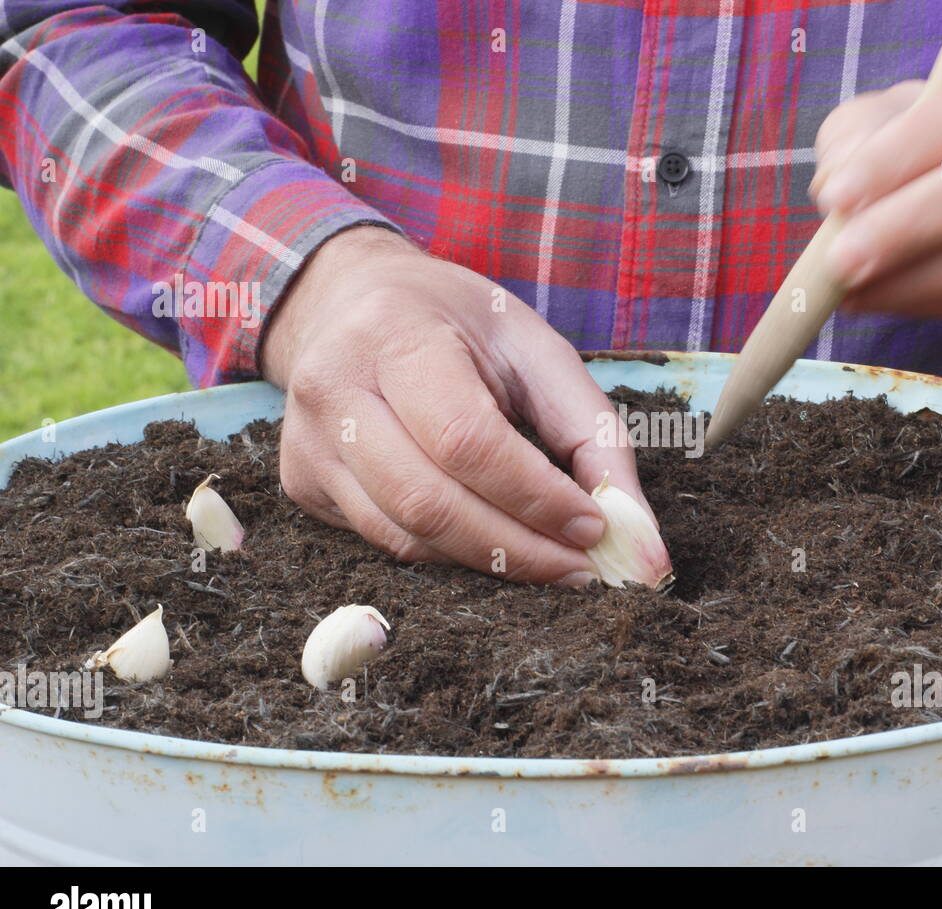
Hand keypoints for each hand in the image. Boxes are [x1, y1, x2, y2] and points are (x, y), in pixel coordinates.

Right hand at [261, 226, 645, 584]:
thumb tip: (637, 533)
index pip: (466, 440)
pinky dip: (451, 554)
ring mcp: (307, 442)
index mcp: (393, 336)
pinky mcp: (301, 483)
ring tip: (550, 563)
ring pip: (404, 536)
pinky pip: (385, 541)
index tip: (595, 528)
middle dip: (517, 550)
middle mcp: (333, 389)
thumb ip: (594, 435)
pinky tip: (494, 542)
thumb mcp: (537, 350)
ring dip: (489, 563)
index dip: (535, 496)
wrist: (352, 302)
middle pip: (428, 501)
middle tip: (581, 569)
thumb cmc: (459, 324)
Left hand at [810, 56, 941, 369]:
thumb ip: (868, 135)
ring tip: (847, 287)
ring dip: (912, 278)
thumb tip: (835, 180)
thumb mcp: (920, 132)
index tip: (837, 196)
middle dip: (909, 223)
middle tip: (839, 258)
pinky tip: (880, 301)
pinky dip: (927, 305)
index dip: (904, 151)